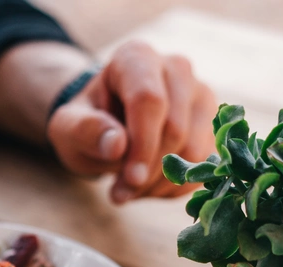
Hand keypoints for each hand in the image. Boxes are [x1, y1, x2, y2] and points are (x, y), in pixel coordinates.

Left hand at [47, 40, 217, 203]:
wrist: (107, 127)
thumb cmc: (86, 123)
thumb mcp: (68, 128)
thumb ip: (86, 132)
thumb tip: (117, 146)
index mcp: (137, 58)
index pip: (149, 101)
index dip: (142, 145)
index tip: (128, 181)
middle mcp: (176, 69)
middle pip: (176, 130)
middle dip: (147, 171)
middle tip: (120, 192)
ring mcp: (201, 96)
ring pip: (195, 151)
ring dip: (161, 183)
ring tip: (131, 188)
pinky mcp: (214, 126)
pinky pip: (204, 167)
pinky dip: (176, 187)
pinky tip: (150, 186)